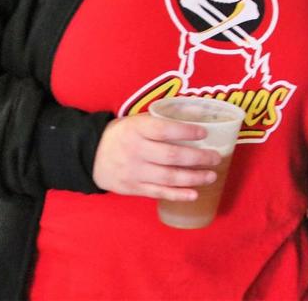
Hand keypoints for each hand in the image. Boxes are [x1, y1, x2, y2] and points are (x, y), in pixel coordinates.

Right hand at [92, 114, 221, 200]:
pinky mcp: (133, 188)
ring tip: (212, 175)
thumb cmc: (125, 134)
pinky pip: (159, 193)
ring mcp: (134, 172)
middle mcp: (136, 151)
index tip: (205, 133)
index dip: (186, 132)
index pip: (165, 130)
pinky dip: (178, 195)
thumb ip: (166, 118)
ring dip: (193, 178)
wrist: (92, 155)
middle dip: (198, 158)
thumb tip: (199, 112)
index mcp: (137, 129)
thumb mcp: (140, 120)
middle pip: (171, 156)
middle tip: (216, 157)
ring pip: (168, 177)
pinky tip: (194, 194)